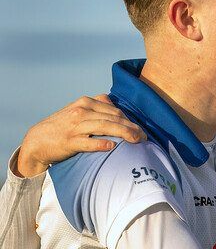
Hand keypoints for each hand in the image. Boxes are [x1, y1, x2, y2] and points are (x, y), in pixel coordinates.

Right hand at [15, 95, 145, 177]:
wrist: (37, 140)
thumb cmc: (63, 126)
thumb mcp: (79, 110)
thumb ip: (97, 107)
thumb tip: (115, 106)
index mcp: (86, 102)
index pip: (115, 110)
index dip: (130, 120)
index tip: (141, 130)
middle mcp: (81, 111)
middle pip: (113, 118)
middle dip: (132, 127)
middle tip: (144, 137)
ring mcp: (75, 126)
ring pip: (104, 127)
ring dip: (123, 133)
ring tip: (136, 140)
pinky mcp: (69, 141)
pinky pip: (87, 142)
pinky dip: (100, 143)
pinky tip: (112, 147)